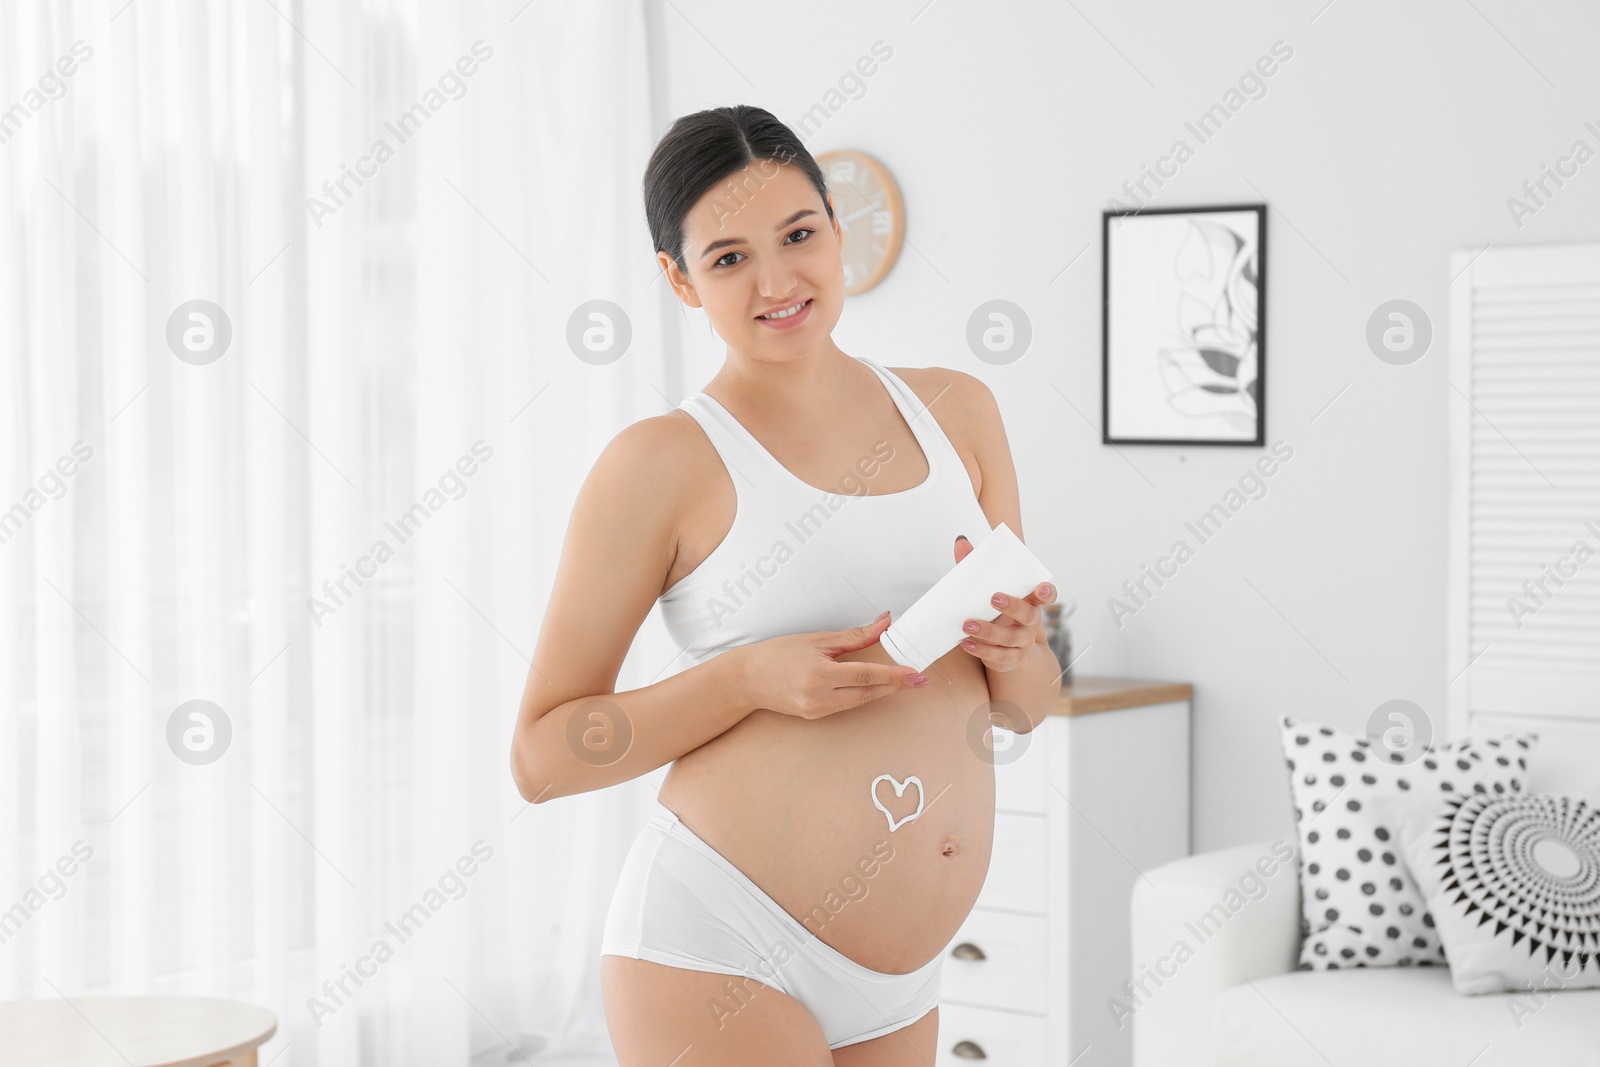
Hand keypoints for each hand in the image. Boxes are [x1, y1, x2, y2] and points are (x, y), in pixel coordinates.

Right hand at [734, 612, 930, 720]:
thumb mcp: (816, 640)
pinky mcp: (815, 716)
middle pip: (868, 693)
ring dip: (883, 691)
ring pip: (860, 701)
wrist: (746, 679)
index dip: (894, 675)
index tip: (914, 674)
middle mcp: (819, 697)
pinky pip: (846, 705)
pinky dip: (863, 695)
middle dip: (896, 686)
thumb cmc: (776, 654)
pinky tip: (875, 687)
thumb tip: (883, 623)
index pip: (866, 675)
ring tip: (905, 682)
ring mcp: (817, 710)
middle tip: (920, 681)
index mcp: (819, 674)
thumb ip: (854, 636)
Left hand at [953, 534, 1054, 673]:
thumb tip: (961, 542)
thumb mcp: (988, 590)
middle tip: (994, 598)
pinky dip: (981, 650)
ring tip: (967, 625)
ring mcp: (1022, 642)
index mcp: (1029, 602)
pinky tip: (966, 644)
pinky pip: (998, 656)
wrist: (1006, 652)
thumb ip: (976, 567)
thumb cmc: (997, 613)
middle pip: (1029, 615)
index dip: (1047, 592)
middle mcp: (1029, 623)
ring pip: (1010, 639)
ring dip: (988, 632)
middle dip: (1013, 606)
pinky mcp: (1011, 659)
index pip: (1046, 596)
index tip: (1041, 588)